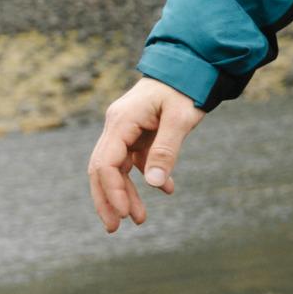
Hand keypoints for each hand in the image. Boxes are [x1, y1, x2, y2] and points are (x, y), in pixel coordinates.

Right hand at [88, 76, 205, 233]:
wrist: (191, 65)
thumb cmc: (186, 87)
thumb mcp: (180, 118)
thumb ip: (166, 150)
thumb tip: (155, 184)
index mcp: (121, 121)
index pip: (105, 163)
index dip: (112, 191)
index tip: (124, 214)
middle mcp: (117, 125)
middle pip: (101, 169)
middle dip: (107, 199)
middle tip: (114, 228)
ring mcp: (126, 129)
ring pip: (117, 167)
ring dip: (126, 193)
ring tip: (140, 219)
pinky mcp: (138, 132)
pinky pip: (134, 160)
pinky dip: (146, 176)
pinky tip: (167, 189)